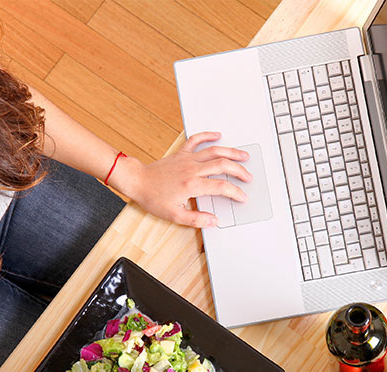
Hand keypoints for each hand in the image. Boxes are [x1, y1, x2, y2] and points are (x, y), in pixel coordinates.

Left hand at [117, 132, 252, 227]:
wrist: (138, 182)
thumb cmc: (153, 197)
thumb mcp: (174, 215)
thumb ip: (196, 219)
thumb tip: (213, 221)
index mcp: (192, 185)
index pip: (221, 187)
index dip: (235, 192)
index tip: (242, 197)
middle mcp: (192, 169)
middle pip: (223, 165)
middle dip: (239, 171)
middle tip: (248, 177)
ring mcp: (187, 159)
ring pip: (214, 151)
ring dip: (231, 152)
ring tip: (243, 156)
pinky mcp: (181, 153)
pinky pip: (196, 140)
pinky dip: (207, 135)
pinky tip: (217, 135)